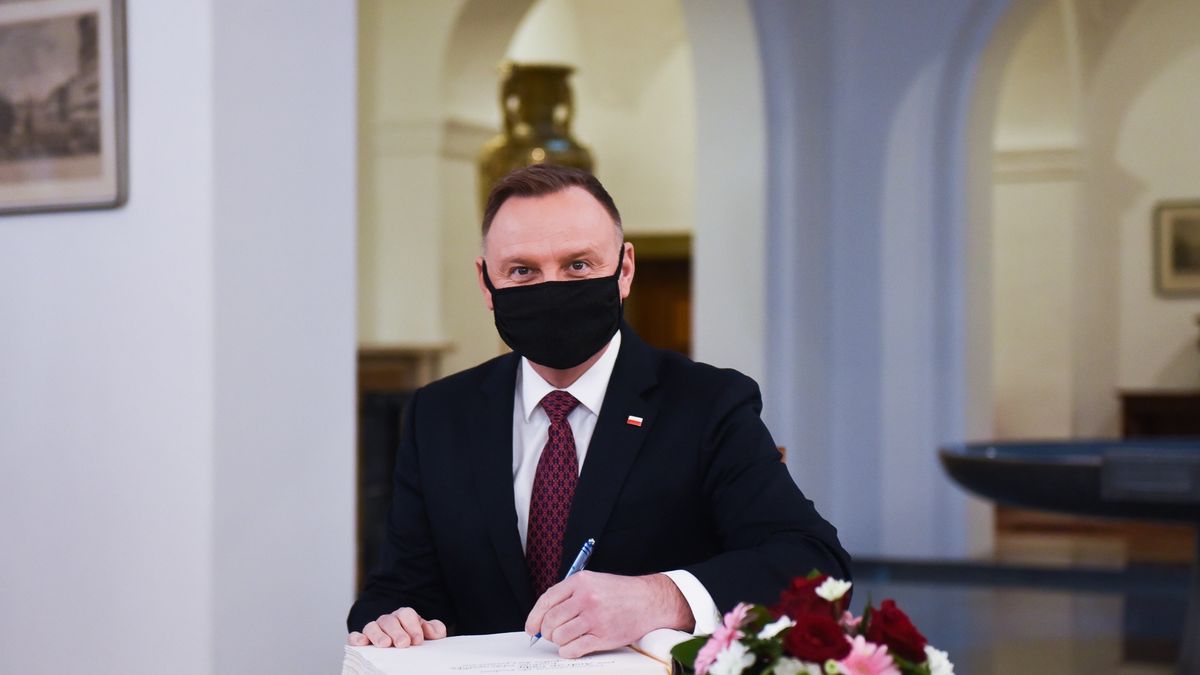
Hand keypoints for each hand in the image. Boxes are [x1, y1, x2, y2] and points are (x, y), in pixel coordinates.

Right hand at [347, 607, 446, 647]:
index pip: (407, 614)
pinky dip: (356, 638)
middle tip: (403, 644)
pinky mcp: (361, 639)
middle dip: (397, 632)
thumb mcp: (423, 631)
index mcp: (404, 616)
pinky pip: (355, 636)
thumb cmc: (411, 635)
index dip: (412, 626)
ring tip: (385, 644)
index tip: (418, 640)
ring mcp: (373, 629)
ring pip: (372, 627)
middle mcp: (387, 621)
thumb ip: (433, 629)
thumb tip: (437, 632)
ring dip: (378, 635)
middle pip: (390, 621)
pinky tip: (362, 643)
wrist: (395, 637)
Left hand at [525, 571, 693, 657]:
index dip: (534, 617)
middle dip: (547, 631)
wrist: (648, 600)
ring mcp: (595, 618)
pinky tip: (572, 647)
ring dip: (559, 642)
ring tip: (566, 639)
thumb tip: (544, 616)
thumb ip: (569, 595)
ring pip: (560, 636)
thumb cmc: (619, 592)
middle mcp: (587, 598)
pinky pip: (574, 649)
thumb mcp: (592, 582)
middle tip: (551, 634)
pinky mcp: (604, 636)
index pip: (546, 600)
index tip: (531, 627)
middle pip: (551, 620)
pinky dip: (568, 652)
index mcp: (580, 582)